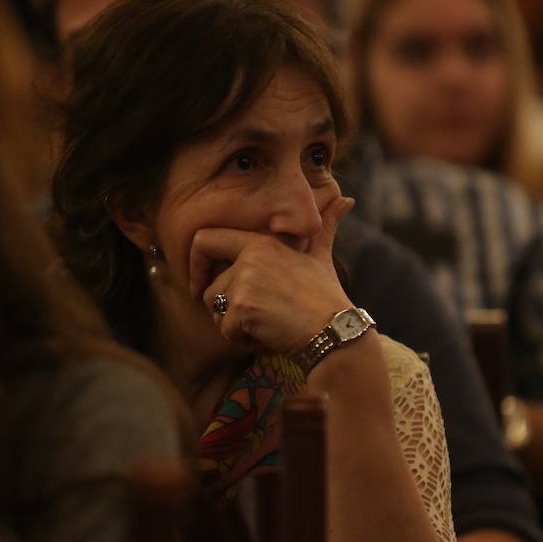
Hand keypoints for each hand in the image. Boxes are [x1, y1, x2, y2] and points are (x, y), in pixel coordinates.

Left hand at [189, 196, 354, 353]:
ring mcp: (245, 282)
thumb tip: (347, 200)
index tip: (199, 285)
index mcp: (261, 242)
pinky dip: (243, 341)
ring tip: (266, 326)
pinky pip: (226, 330)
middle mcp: (250, 258)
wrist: (336, 330)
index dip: (195, 263)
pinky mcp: (243, 308)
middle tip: (244, 318)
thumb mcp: (321, 257)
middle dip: (220, 308)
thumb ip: (324, 229)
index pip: (205, 239)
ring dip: (234, 326)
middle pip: (208, 287)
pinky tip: (268, 337)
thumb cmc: (327, 297)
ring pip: (215, 311)